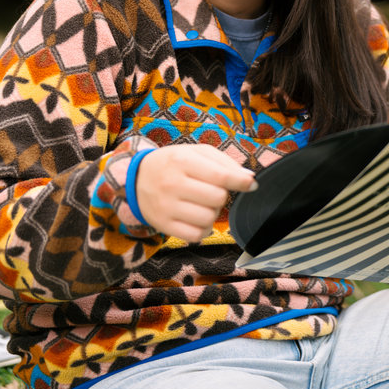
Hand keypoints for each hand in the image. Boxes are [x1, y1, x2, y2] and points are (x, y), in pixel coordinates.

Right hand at [136, 144, 256, 242]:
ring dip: (212, 213)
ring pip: (208, 219)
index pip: (220, 176)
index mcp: (182, 161)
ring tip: (202, 204)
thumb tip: (249, 178)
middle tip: (211, 190)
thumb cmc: (174, 163)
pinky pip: (195, 236)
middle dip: (221, 195)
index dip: (241, 182)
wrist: (137, 179)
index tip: (252, 184)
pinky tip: (197, 218)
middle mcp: (172, 184)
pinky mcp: (163, 225)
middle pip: (217, 198)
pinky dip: (203, 229)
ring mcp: (166, 206)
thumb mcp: (195, 152)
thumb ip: (223, 163)